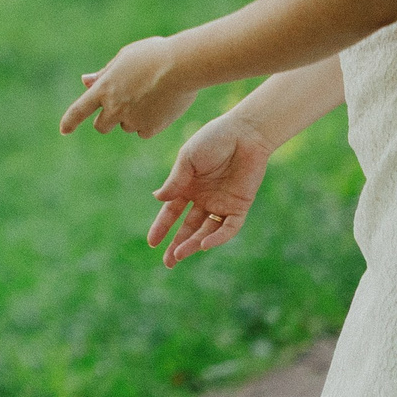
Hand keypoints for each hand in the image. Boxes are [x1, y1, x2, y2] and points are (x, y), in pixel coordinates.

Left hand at [59, 35, 196, 138]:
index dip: (69, 121)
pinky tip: (160, 108)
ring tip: (150, 98)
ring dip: (131, 119)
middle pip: (101, 126)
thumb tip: (85, 81)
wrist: (183, 65)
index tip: (63, 130)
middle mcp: (114, 107)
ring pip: (126, 127)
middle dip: (107, 120)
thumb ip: (104, 74)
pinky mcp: (151, 128)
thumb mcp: (124, 59)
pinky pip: (143, 133)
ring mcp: (132, 119)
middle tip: (122, 108)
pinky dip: (149, 125)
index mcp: (103, 88)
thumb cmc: (153, 56)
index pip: (79, 110)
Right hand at [148, 112, 273, 266]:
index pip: (171, 212)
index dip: (161, 227)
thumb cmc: (213, 140)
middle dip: (178, 245)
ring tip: (180, 255)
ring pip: (206, 231)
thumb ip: (175, 181)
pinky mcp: (239, 206)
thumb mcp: (188, 159)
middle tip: (168, 263)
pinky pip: (228, 227)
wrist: (245, 134)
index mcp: (187, 186)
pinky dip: (217, 237)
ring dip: (194, 244)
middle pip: (188, 227)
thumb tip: (158, 199)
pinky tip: (204, 244)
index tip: (151, 242)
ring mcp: (221, 203)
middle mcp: (203, 198)